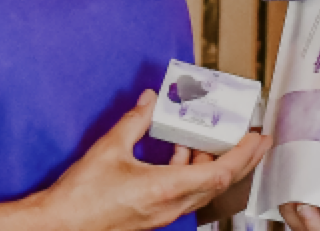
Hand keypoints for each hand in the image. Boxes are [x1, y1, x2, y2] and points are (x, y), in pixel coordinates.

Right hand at [31, 90, 271, 230]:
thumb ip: (135, 121)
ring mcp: (163, 212)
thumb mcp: (109, 148)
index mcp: (166, 188)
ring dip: (212, 164)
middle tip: (255, 140)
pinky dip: (189, 171)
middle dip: (241, 160)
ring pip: (201, 188)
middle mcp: (170, 204)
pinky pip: (183, 192)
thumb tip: (151, 101)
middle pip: (218, 183)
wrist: (61, 224)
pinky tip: (178, 153)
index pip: (219, 173)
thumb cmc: (82, 195)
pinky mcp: (152, 214)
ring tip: (212, 140)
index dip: (243, 155)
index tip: (258, 138)